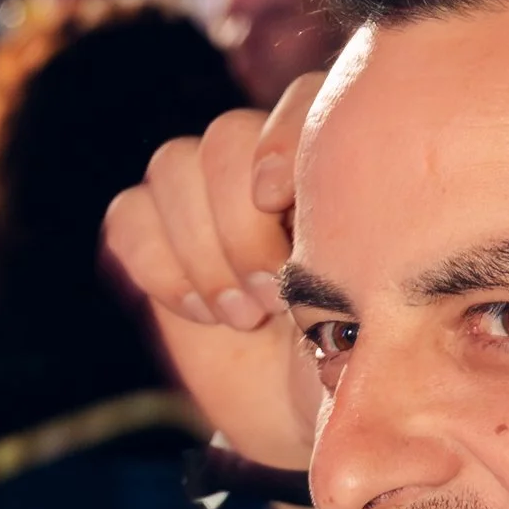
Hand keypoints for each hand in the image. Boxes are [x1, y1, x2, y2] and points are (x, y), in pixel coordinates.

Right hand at [102, 75, 325, 473]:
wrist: (304, 410)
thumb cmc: (356, 359)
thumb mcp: (379, 311)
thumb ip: (361, 258)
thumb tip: (332, 239)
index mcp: (331, 161)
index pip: (298, 99)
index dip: (281, 141)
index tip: (281, 205)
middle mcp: (265, 163)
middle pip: (224, 138)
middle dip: (239, 227)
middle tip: (270, 299)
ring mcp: (207, 196)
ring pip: (172, 166)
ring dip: (200, 248)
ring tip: (241, 317)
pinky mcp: (157, 234)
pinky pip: (129, 214)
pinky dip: (157, 265)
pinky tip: (199, 313)